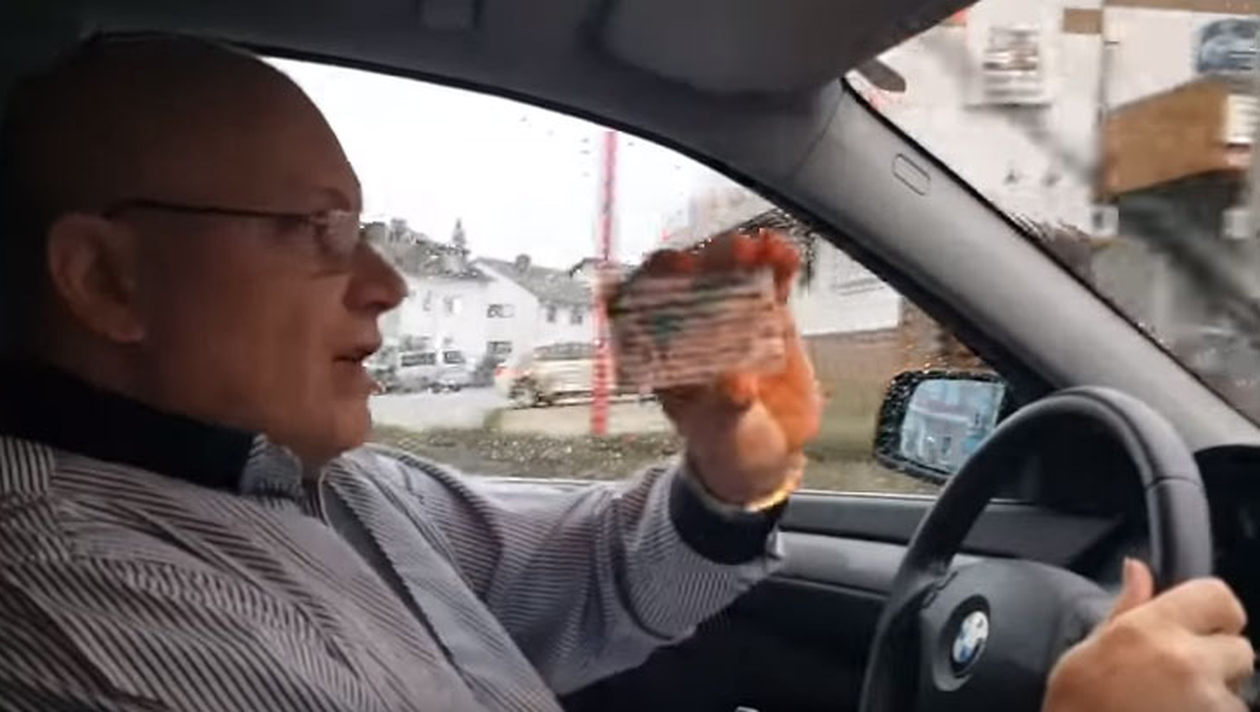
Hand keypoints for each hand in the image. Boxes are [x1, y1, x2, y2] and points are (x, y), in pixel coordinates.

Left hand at [636, 229, 821, 506]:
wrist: (767, 455)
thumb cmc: (727, 444)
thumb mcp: (722, 432)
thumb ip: (725, 407)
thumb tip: (736, 382)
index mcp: (661, 351)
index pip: (643, 305)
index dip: (650, 283)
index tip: (665, 272)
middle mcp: (692, 327)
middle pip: (690, 280)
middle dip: (703, 261)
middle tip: (721, 254)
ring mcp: (731, 317)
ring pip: (730, 274)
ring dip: (739, 254)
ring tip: (756, 246)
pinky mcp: (768, 316)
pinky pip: (771, 284)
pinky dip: (777, 265)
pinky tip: (785, 254)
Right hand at [1043, 558, 1253, 711]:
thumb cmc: (1078, 706)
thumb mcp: (1089, 649)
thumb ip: (1126, 609)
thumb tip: (1138, 569)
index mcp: (1153, 629)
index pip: (1219, 597)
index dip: (1215, 613)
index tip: (1201, 627)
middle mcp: (1189, 662)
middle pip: (1241, 650)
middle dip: (1219, 664)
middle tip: (1181, 680)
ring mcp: (1209, 704)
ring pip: (1239, 696)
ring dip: (1216, 702)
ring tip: (1172, 709)